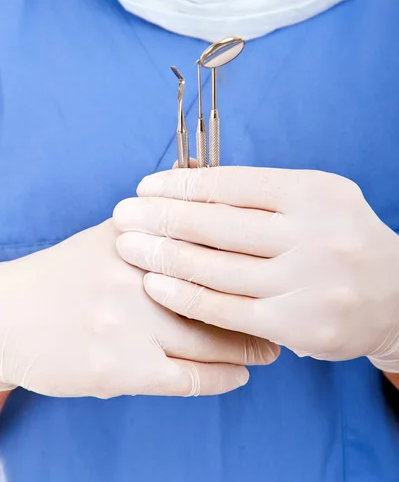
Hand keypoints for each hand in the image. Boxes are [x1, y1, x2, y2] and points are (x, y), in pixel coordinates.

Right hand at [0, 220, 278, 398]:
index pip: (207, 244)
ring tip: (270, 349)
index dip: (248, 258)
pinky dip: (221, 378)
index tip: (274, 266)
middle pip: (216, 291)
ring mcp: (131, 324)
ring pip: (209, 338)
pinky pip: (188, 378)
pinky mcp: (121, 369)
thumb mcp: (106, 237)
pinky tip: (238, 376)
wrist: (11, 317)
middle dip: (257, 303)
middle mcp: (138, 276)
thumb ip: (153, 226)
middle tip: (285, 309)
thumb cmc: (64, 276)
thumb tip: (208, 211)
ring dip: (248, 345)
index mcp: (137, 238)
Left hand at [113, 167, 398, 371]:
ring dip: (163, 256)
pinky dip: (185, 296)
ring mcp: (306, 283)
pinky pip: (226, 310)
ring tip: (129, 246)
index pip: (231, 185)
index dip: (182, 185)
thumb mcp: (314, 198)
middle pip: (218, 225)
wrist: (394, 294)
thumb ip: (261, 193)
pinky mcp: (296, 325)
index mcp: (312, 194)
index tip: (146, 187)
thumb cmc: (339, 238)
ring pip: (216, 268)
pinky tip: (155, 283)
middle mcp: (312, 236)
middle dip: (161, 218)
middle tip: (123, 215)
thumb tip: (190, 186)